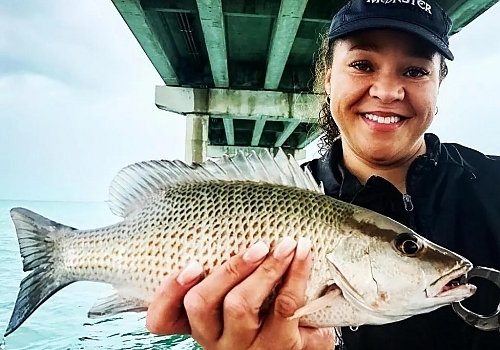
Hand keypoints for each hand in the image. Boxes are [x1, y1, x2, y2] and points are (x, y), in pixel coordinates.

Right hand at [145, 237, 335, 348]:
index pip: (162, 319)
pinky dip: (296, 274)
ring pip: (240, 304)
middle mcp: (215, 340)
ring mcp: (245, 346)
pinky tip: (303, 255)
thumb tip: (226, 229)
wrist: (305, 348)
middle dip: (228, 269)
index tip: (188, 266)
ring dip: (266, 268)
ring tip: (286, 246)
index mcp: (201, 325)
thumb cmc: (268, 318)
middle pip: (200, 303)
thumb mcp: (238, 303)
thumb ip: (225, 280)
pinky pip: (283, 305)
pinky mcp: (279, 347)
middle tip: (258, 246)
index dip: (167, 293)